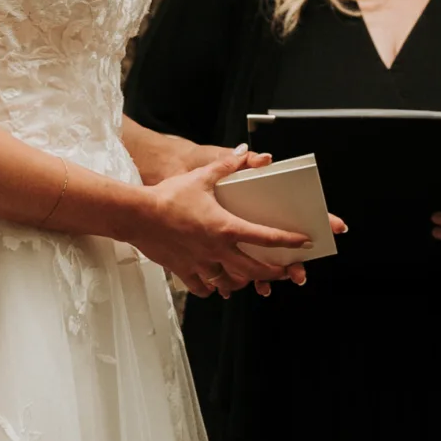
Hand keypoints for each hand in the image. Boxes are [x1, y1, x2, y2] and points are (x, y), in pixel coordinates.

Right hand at [125, 148, 311, 296]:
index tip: (303, 243)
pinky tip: (216, 283)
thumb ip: (226, 166)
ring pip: (231, 282)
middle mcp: (217, 250)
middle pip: (254, 269)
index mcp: (225, 227)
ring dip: (245, 282)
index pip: (265, 237)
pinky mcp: (185, 271)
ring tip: (253, 279)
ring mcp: (201, 263)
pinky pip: (204, 287)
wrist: (137, 215)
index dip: (288, 241)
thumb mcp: (201, 177)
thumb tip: (245, 153)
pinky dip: (213, 287)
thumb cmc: (168, 197)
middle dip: (274, 272)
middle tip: (286, 271)